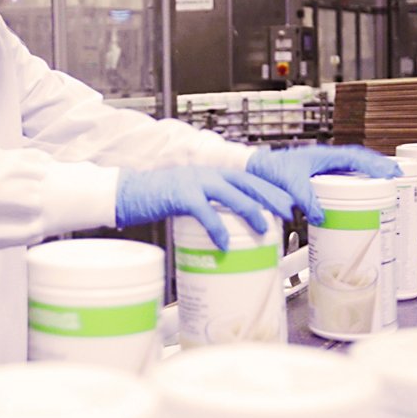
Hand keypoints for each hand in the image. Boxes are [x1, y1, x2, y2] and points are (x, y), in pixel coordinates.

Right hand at [115, 166, 293, 250]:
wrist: (128, 192)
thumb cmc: (158, 198)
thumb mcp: (190, 196)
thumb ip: (210, 204)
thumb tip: (230, 226)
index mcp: (211, 173)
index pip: (249, 177)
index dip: (270, 188)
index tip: (288, 201)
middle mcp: (207, 173)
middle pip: (248, 182)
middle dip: (271, 197)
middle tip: (289, 212)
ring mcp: (195, 182)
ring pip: (233, 194)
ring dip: (252, 210)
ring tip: (265, 228)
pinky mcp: (180, 196)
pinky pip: (205, 212)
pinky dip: (217, 228)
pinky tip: (225, 243)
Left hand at [246, 145, 400, 224]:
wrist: (252, 169)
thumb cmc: (268, 169)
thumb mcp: (290, 184)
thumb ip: (306, 199)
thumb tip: (321, 216)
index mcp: (323, 155)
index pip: (356, 158)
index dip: (376, 165)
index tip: (393, 171)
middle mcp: (324, 160)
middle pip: (358, 162)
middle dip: (379, 168)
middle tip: (397, 177)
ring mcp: (320, 168)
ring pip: (350, 170)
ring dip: (367, 177)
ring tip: (384, 186)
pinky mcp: (314, 179)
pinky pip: (339, 180)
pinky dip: (352, 186)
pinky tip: (357, 197)